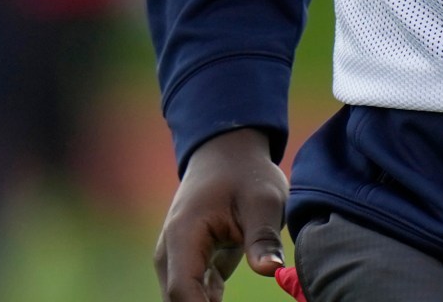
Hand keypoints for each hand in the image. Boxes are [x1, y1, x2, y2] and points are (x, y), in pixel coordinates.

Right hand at [154, 128, 289, 301]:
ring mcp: (176, 262)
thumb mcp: (262, 199)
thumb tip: (272, 270)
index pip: (183, 291)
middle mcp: (170, 253)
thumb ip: (263, 237)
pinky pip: (195, 299)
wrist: (227, 155)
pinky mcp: (189, 267)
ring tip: (241, 300)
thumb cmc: (245, 173)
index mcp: (183, 236)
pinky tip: (231, 301)